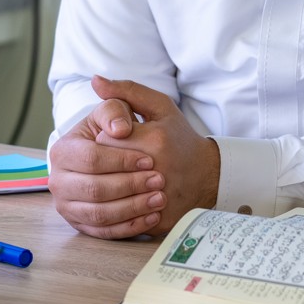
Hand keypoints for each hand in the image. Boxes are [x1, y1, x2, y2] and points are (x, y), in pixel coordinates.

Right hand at [49, 88, 165, 239]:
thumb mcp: (136, 108)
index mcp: (65, 148)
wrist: (146, 162)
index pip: (91, 159)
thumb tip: (100, 85)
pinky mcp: (82, 224)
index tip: (149, 160)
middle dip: (129, 185)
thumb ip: (120, 97)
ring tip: (159, 199)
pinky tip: (151, 216)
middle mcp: (59, 178)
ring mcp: (68, 204)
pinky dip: (129, 226)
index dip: (121, 160)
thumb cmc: (139, 133)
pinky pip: (103, 231)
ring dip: (131, 207)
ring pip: (99, 213)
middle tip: (158, 181)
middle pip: (93, 188)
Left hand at [87, 76, 221, 236]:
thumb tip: (95, 80)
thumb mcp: (160, 108)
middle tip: (115, 162)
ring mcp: (157, 200)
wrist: (208, 175)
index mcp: (154, 140)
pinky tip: (119, 203)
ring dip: (105, 192)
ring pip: (106, 202)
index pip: (103, 142)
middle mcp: (156, 171)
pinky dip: (113, 216)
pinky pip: (120, 223)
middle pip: (102, 172)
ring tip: (116, 181)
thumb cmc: (179, 139)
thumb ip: (126, 92)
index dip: (105, 141)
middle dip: (103, 167)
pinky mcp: (157, 223)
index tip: (116, 140)